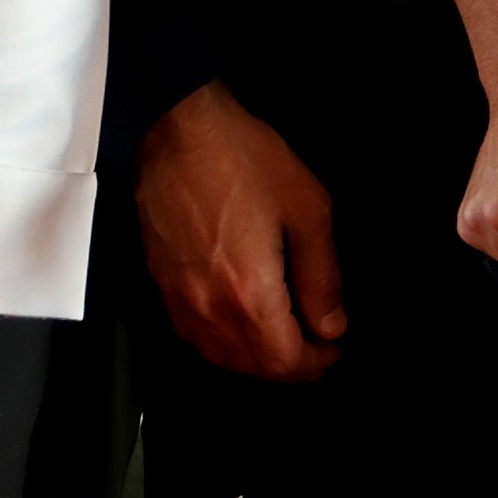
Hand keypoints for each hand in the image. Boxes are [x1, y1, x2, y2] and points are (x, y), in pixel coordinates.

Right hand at [137, 80, 342, 382]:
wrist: (177, 130)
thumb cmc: (242, 160)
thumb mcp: (308, 211)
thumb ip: (322, 277)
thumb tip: (332, 323)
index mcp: (248, 293)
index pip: (284, 360)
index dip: (315, 363)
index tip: (335, 348)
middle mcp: (208, 307)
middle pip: (251, 366)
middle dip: (290, 366)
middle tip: (318, 349)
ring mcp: (178, 298)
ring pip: (219, 356)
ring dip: (256, 359)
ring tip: (285, 341)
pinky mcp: (161, 283)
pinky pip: (193, 334)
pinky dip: (223, 343)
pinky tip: (242, 325)